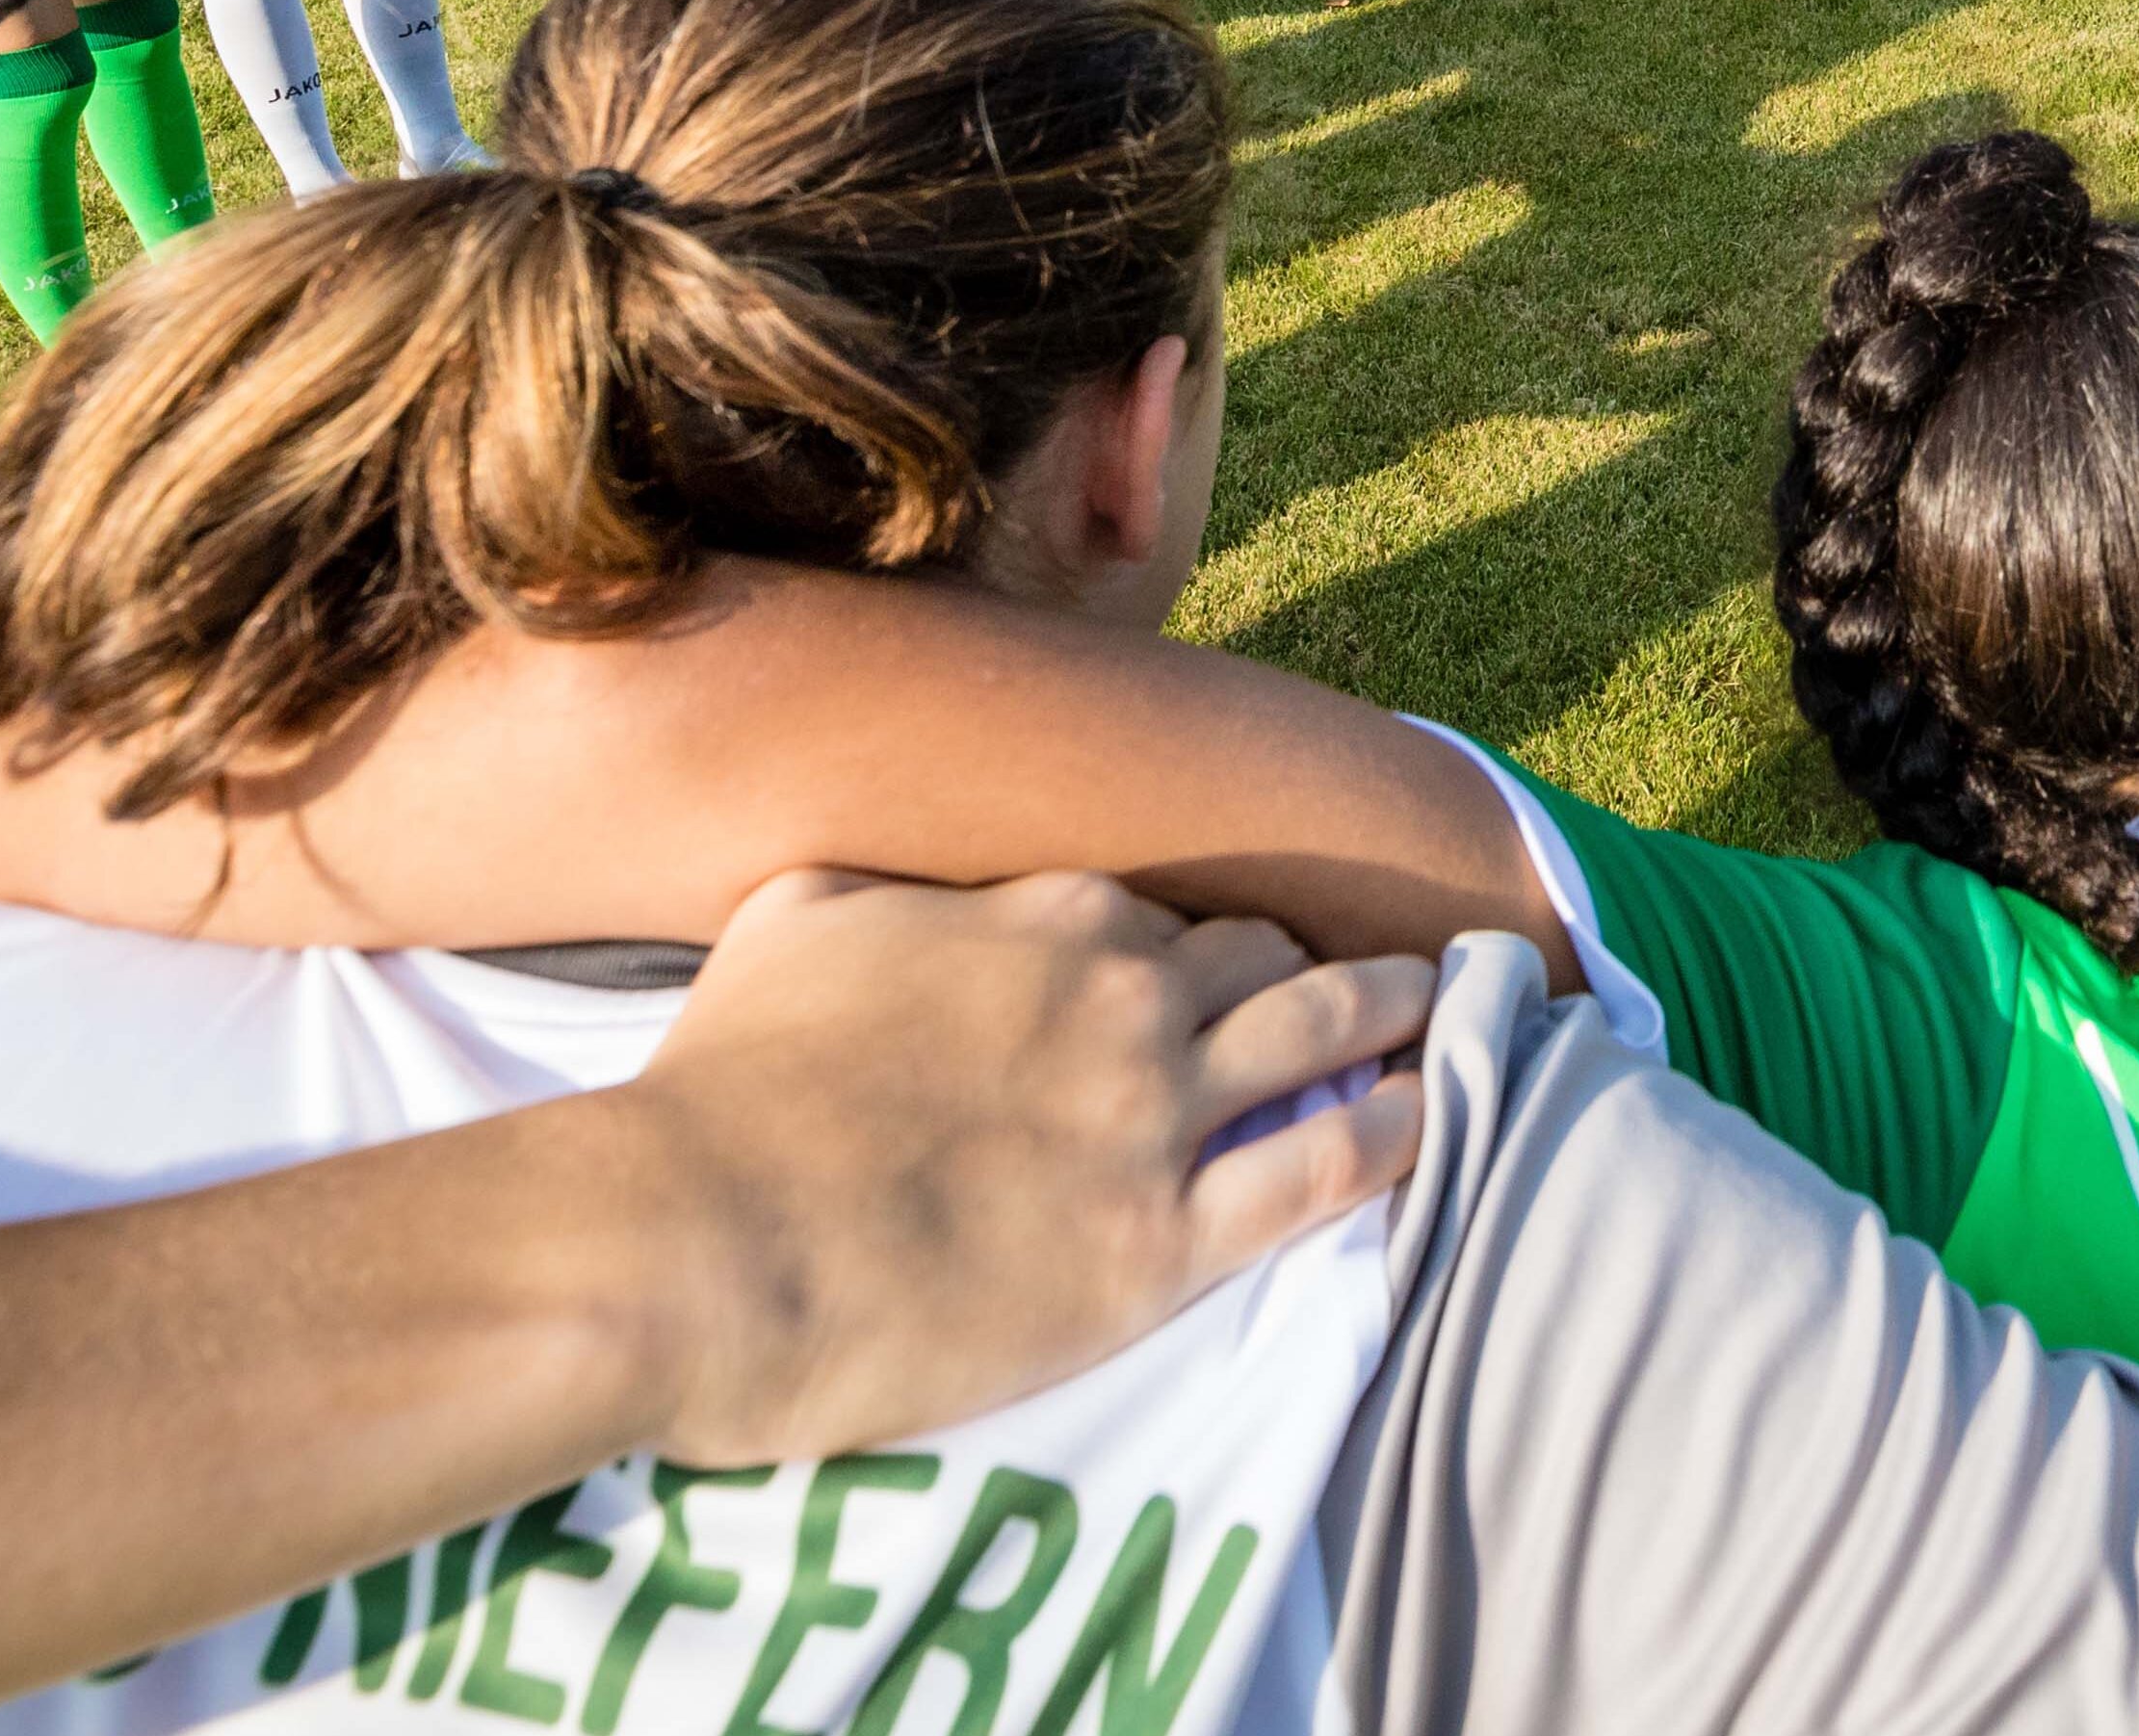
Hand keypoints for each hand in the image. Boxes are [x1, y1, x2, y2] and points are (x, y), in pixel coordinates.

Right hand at [597, 867, 1430, 1464]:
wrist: (697, 1240)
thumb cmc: (724, 1088)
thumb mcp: (795, 923)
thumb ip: (875, 896)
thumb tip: (888, 892)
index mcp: (1045, 914)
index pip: (1164, 911)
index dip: (1200, 940)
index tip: (1226, 960)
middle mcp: (1123, 993)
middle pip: (1265, 963)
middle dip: (1314, 969)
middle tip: (1365, 985)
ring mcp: (1152, 1116)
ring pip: (1322, 1037)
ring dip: (1393, 1017)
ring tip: (1441, 1013)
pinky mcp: (1160, 1244)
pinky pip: (1324, 1169)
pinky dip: (1394, 1135)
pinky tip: (1431, 1121)